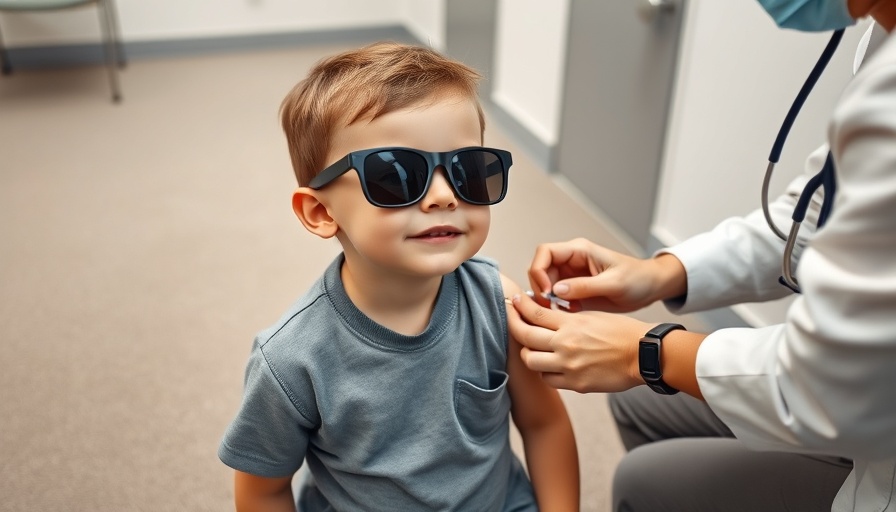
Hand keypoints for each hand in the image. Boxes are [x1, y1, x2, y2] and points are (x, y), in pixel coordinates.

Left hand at [506, 292, 649, 393]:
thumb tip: (541, 315)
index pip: (534, 313)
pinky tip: (549, 364)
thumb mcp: (592, 316)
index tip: (513, 301)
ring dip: (528, 353)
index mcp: (571, 324)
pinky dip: (544, 371)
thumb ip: (565, 319)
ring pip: (530, 360)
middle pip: (524, 336)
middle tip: (511, 320)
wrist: (643, 354)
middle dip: (513, 325)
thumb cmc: (621, 332)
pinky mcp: (576, 384)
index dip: (519, 306)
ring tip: (532, 347)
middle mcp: (566, 344)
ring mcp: (569, 366)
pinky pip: (547, 378)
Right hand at [527, 238, 686, 312]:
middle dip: (540, 288)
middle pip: (540, 270)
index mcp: (579, 251)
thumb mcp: (614, 284)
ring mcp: (572, 275)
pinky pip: (556, 297)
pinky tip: (569, 314)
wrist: (651, 287)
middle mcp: (571, 261)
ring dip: (547, 300)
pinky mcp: (575, 290)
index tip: (547, 292)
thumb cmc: (638, 279)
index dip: (539, 271)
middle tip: (550, 307)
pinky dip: (556, 307)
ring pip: (545, 285)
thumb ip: (584, 286)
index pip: (545, 252)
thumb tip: (556, 291)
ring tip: (561, 312)